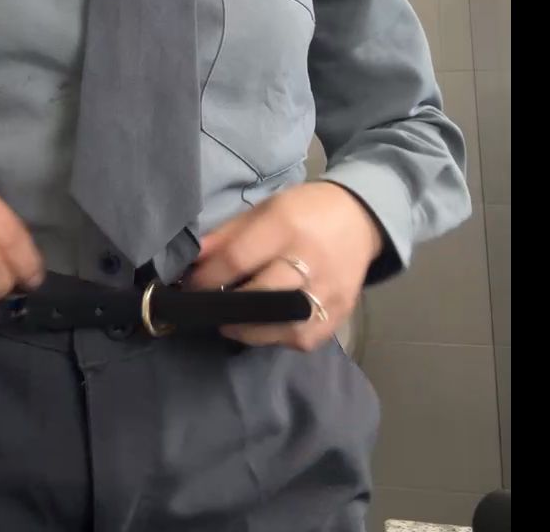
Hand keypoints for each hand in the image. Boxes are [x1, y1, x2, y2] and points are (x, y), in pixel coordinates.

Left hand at [188, 182, 382, 350]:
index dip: (207, 278)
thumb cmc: (302, 211)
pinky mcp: (341, 312)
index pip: (238, 259)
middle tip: (207, 306)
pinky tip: (266, 327)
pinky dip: (279, 338)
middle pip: (259, 296)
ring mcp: (329, 290)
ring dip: (248, 330)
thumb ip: (227, 235)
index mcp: (285, 225)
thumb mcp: (263, 210)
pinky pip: (304, 339)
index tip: (190, 286)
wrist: (359, 218)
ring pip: (281, 325)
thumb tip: (191, 259)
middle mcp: (310, 259)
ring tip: (231, 321)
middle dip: (225, 306)